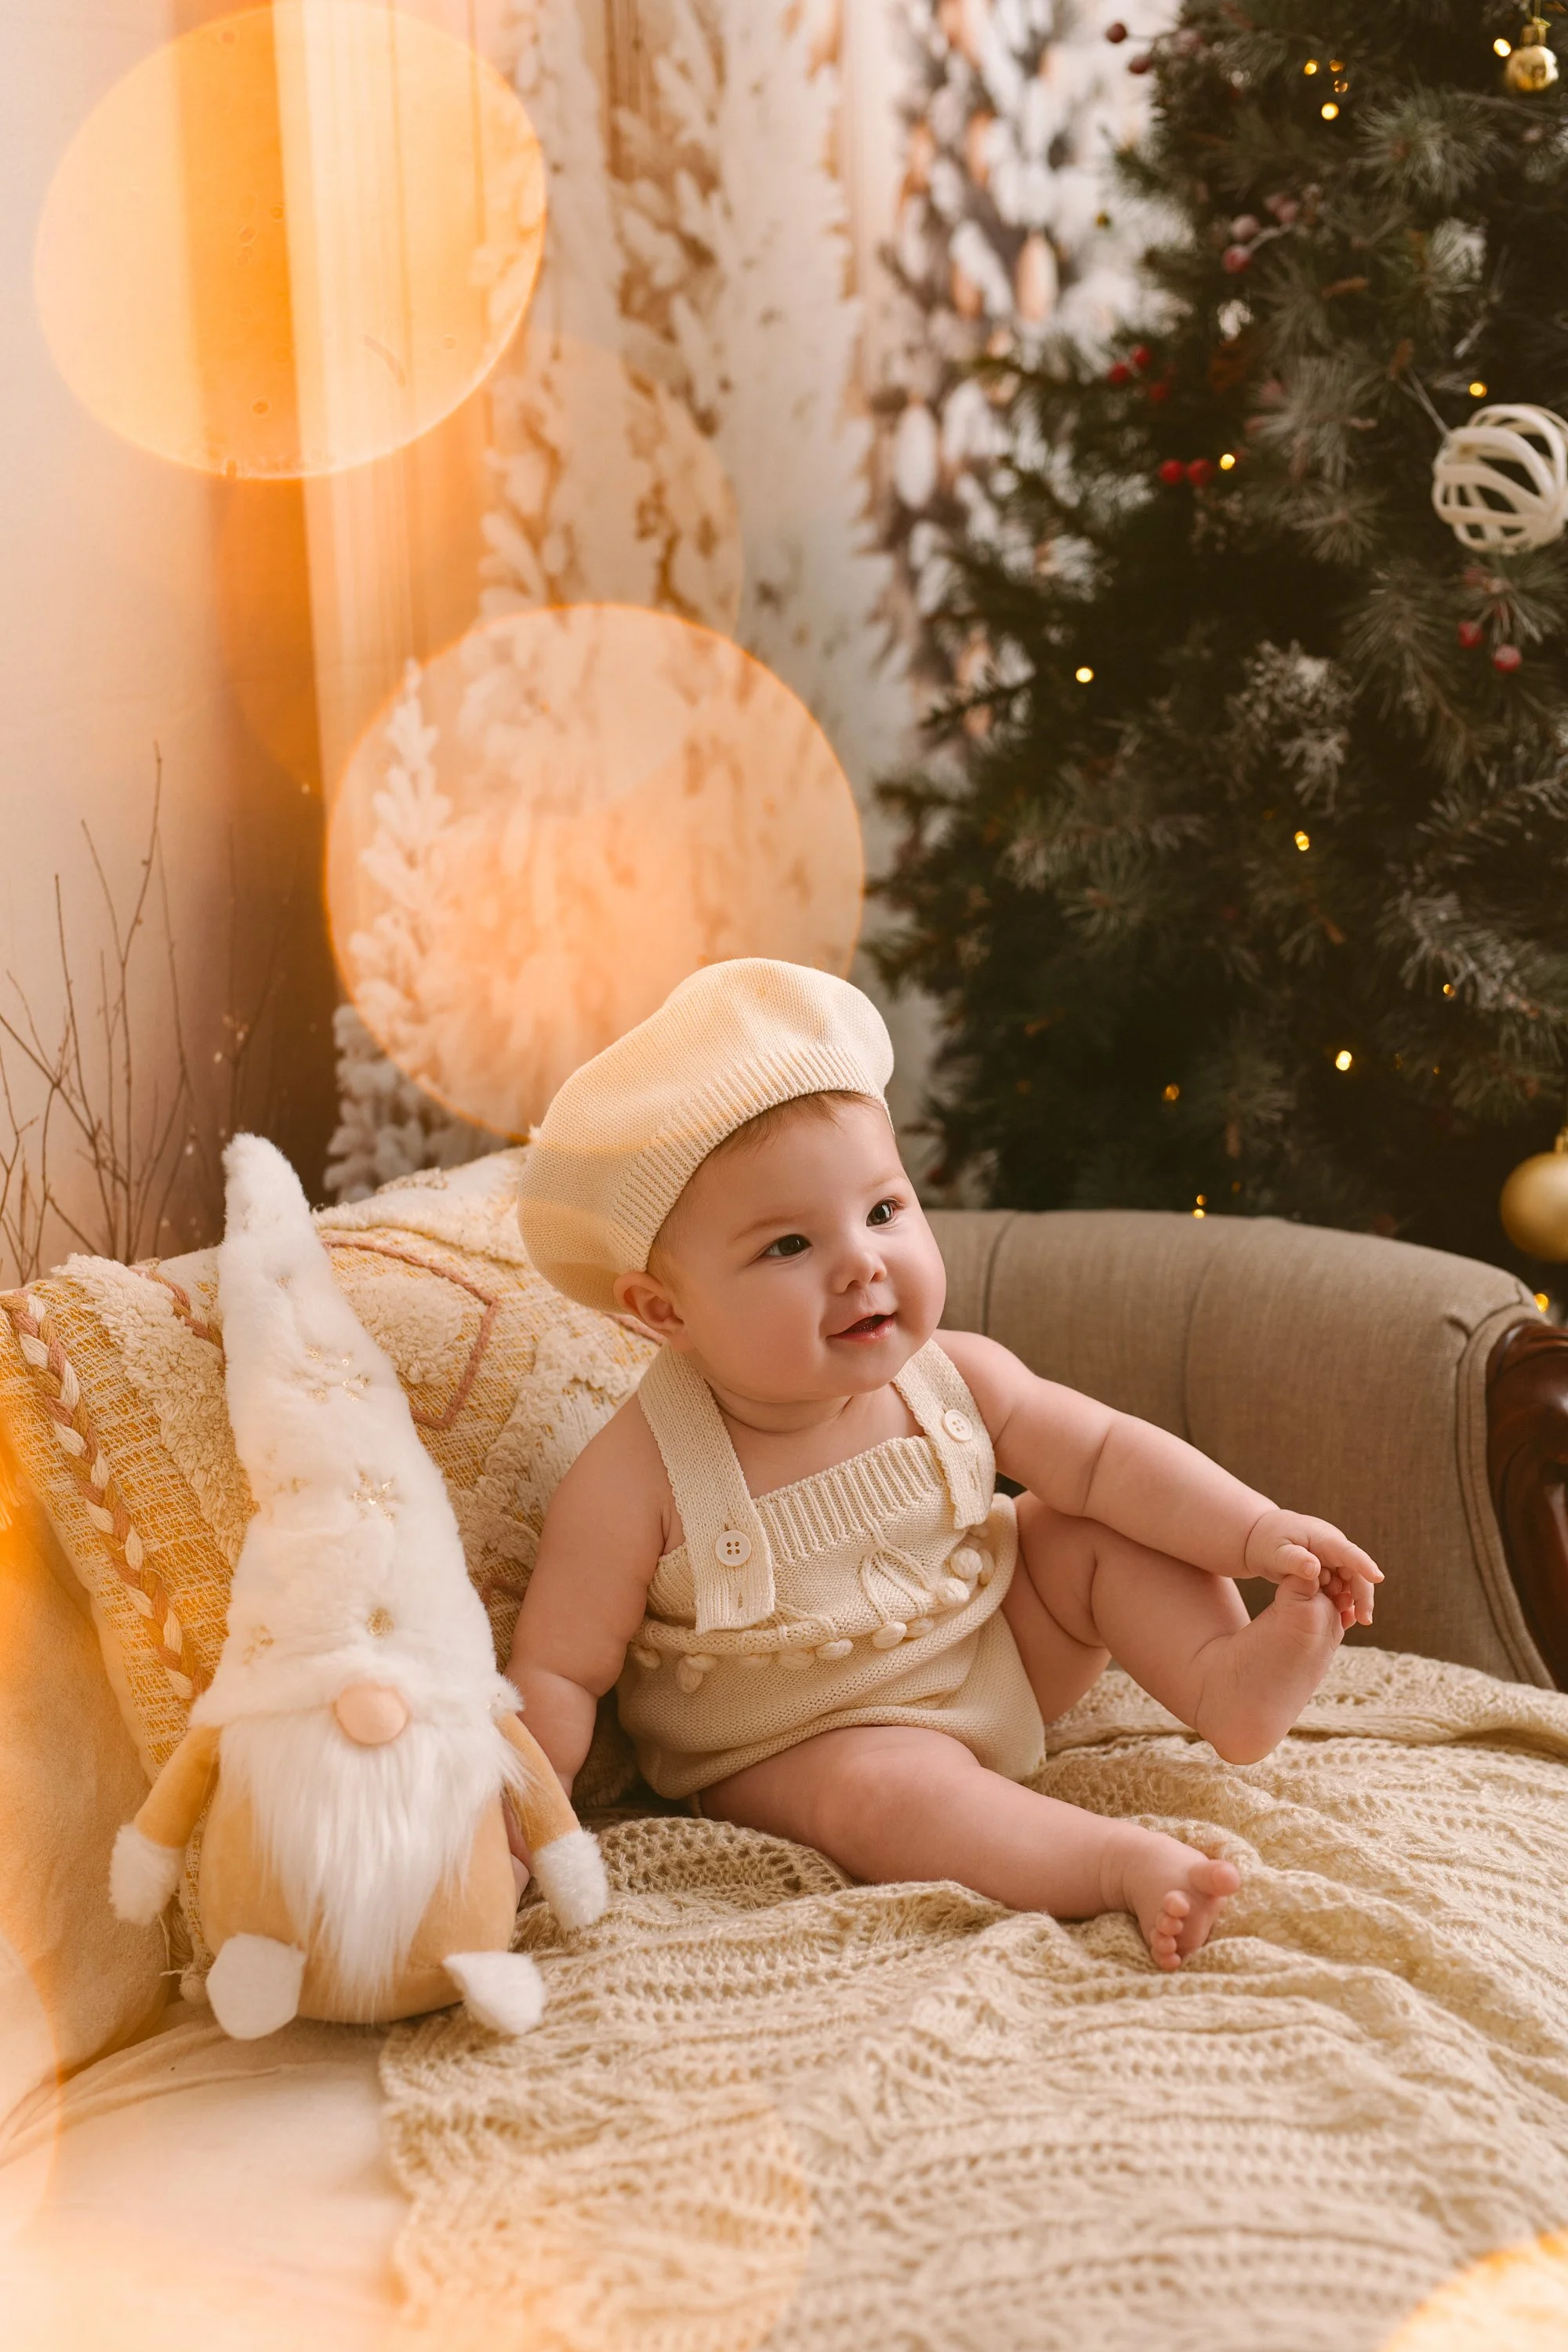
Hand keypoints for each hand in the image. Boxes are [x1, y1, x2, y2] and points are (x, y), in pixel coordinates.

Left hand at [1243, 1507, 1382, 1629]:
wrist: (1261, 1538)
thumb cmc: (1267, 1542)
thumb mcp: (1276, 1552)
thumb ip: (1294, 1560)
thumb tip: (1315, 1568)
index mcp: (1323, 1538)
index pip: (1348, 1552)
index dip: (1364, 1565)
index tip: (1378, 1578)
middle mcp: (1334, 1547)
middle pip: (1356, 1571)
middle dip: (1363, 1595)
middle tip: (1364, 1620)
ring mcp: (1333, 1558)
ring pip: (1353, 1581)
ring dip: (1355, 1600)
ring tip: (1351, 1622)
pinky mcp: (1330, 1569)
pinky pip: (1343, 1586)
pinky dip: (1343, 1601)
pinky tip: (1343, 1618)